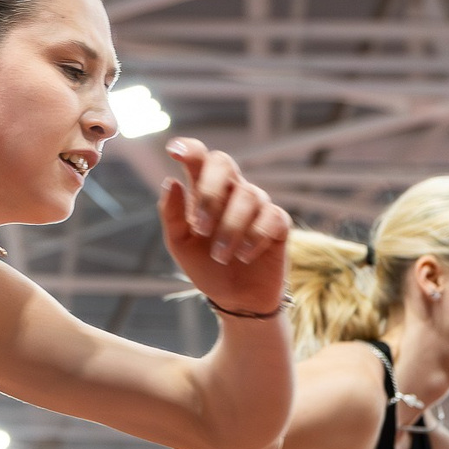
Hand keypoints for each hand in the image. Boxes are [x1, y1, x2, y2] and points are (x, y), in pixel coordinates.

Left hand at [157, 139, 290, 313]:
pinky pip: (271, 217)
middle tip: (201, 228)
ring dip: (230, 229)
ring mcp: (257, 204)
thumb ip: (172, 215)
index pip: (199, 157)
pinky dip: (254, 238)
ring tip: (221, 256)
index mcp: (204, 190)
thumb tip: (170, 181)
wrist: (237, 299)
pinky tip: (244, 256)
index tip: (173, 152)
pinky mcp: (278, 223)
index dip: (189, 149)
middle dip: (210, 192)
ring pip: (247, 196)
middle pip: (223, 162)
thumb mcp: (181, 245)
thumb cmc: (207, 266)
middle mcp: (231, 190)